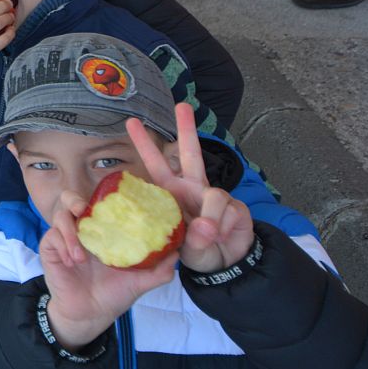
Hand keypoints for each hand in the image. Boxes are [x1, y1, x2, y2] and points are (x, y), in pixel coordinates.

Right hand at [38, 190, 177, 350]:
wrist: (91, 315)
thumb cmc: (114, 294)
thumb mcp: (140, 282)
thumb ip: (159, 269)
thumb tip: (178, 253)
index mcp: (103, 231)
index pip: (99, 204)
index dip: (104, 196)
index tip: (114, 200)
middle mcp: (83, 230)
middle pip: (71, 199)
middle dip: (74, 200)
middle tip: (83, 210)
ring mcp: (65, 239)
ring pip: (60, 215)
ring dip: (70, 231)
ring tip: (81, 255)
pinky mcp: (50, 249)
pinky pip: (51, 237)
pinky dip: (62, 246)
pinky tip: (73, 261)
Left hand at [126, 103, 255, 273]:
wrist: (222, 263)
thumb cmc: (192, 248)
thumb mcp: (181, 245)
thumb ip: (190, 237)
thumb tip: (206, 228)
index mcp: (171, 192)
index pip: (155, 165)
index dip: (145, 145)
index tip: (131, 122)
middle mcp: (193, 186)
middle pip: (190, 153)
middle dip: (187, 128)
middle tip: (182, 105)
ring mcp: (215, 195)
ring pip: (215, 195)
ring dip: (210, 218)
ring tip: (207, 236)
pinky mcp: (236, 207)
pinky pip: (230, 212)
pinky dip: (224, 227)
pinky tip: (221, 236)